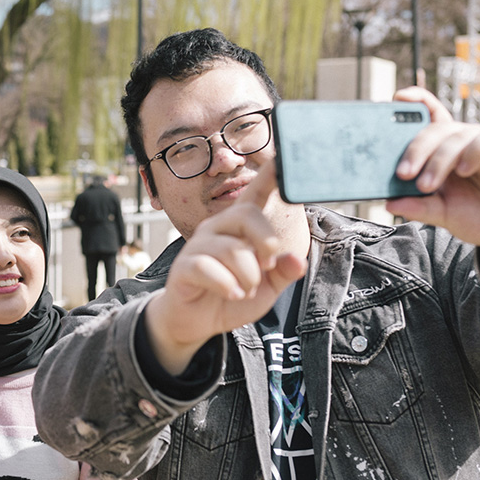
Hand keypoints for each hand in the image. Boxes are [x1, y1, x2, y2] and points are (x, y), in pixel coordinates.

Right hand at [145, 162, 305, 373]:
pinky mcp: (184, 266)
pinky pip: (208, 268)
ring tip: (245, 291)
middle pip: (246, 215)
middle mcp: (217, 228)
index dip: (270, 176)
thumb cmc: (232, 296)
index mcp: (240, 227)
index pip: (255, 194)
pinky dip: (227, 286)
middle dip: (266, 242)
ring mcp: (198, 245)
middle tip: (268, 267)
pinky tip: (231, 294)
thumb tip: (296, 259)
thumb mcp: (267, 289)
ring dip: (248, 277)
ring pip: (231, 249)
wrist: (196, 322)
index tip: (282, 157)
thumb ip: (283, 273)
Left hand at [387, 87, 479, 285]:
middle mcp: (459, 142)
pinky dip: (471, 153)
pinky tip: (463, 171)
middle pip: (434, 128)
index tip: (396, 98)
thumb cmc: (478, 215)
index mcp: (440, 151)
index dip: (413, 102)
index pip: (426, 117)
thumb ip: (419, 207)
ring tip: (426, 185)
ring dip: (438, 161)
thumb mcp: (443, 214)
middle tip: (403, 174)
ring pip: (455, 136)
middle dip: (415, 149)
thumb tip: (389, 203)